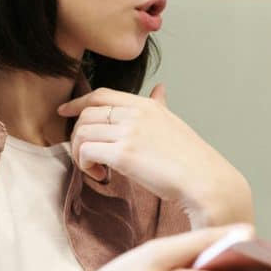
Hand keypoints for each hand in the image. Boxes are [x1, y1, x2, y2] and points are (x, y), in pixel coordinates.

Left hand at [59, 84, 253, 225]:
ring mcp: (129, 133)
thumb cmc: (192, 159)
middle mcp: (136, 114)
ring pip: (82, 133)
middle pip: (87, 114)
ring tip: (96, 169)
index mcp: (147, 106)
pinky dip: (86, 165)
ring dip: (81, 153)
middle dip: (78, 135)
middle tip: (88, 155)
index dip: (78, 102)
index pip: (102, 95)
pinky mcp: (123, 154)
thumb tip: (159, 89)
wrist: (205, 181)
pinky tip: (100, 176)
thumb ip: (160, 106)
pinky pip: (86, 152)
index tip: (65, 112)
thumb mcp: (174, 124)